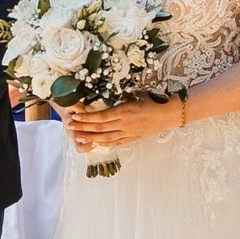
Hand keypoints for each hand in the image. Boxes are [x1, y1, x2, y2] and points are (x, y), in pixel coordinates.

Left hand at [61, 95, 184, 151]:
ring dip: (90, 137)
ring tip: (78, 137)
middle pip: (99, 128)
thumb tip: (105, 96)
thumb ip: (120, 99)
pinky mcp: (132, 138)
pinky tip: (95, 143)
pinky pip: (116, 142)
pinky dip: (104, 143)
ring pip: (105, 138)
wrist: (169, 114)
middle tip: (70, 127)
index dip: (86, 117)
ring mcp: (128, 133)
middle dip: (83, 128)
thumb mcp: (135, 95)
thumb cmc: (153, 100)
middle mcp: (125, 123)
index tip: (75, 115)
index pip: (101, 116)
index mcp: (125, 110)